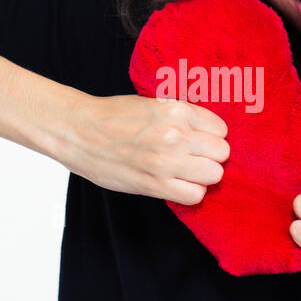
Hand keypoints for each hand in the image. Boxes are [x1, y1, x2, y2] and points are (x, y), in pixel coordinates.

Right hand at [61, 94, 229, 204]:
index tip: (199, 141)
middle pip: (221, 153)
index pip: (220, 129)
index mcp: (176, 110)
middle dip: (210, 157)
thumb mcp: (153, 105)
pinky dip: (189, 192)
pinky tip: (176, 184)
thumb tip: (208, 134)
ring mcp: (165, 161)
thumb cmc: (113, 117)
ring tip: (184, 172)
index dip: (211, 137)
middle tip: (193, 158)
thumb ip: (181, 117)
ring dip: (202, 176)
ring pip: (213, 175)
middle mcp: (175, 134)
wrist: (78, 131)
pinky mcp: (153, 184)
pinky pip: (194, 195)